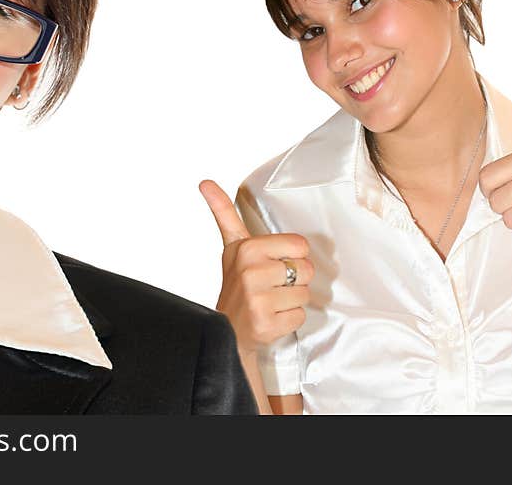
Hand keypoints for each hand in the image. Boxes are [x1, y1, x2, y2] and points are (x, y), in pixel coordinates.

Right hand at [199, 180, 313, 356]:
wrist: (226, 328)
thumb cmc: (236, 283)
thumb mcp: (231, 245)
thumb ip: (223, 212)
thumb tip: (205, 181)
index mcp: (247, 248)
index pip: (300, 246)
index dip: (292, 257)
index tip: (272, 264)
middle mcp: (251, 273)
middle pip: (306, 270)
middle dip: (294, 280)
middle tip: (272, 286)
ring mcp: (258, 300)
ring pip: (305, 294)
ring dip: (292, 301)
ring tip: (271, 301)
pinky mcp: (266, 325)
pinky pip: (300, 316)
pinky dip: (290, 319)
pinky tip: (272, 317)